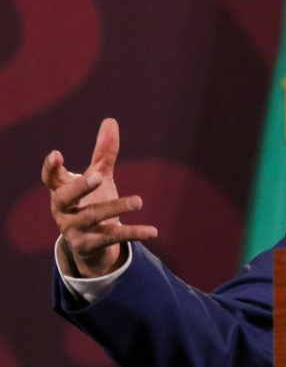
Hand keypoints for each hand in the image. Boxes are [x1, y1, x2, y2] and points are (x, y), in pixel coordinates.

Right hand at [42, 118, 157, 277]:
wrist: (91, 245)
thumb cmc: (91, 202)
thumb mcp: (98, 177)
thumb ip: (103, 153)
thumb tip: (110, 120)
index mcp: (61, 191)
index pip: (51, 179)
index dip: (51, 168)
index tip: (56, 154)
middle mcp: (63, 211)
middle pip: (66, 198)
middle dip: (82, 187)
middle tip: (99, 176)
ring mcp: (73, 230)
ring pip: (93, 217)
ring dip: (116, 208)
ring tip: (139, 200)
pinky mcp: (88, 246)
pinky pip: (111, 238)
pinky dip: (133, 233)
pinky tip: (153, 231)